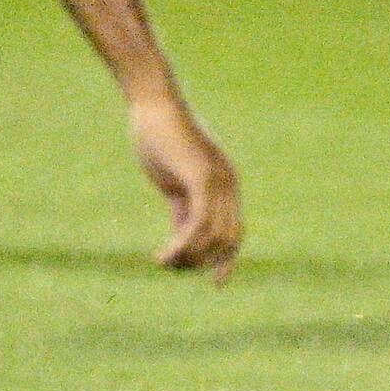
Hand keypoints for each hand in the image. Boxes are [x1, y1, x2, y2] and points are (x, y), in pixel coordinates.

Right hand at [129, 86, 242, 280]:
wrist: (154, 106)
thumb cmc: (161, 140)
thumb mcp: (175, 181)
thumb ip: (184, 208)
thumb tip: (184, 238)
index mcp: (226, 185)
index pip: (236, 233)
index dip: (228, 260)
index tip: (217, 284)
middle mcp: (229, 185)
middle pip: (227, 241)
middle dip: (200, 262)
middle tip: (171, 266)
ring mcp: (217, 181)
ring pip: (211, 238)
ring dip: (186, 259)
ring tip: (163, 262)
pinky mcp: (200, 178)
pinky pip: (197, 225)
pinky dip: (181, 247)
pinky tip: (162, 256)